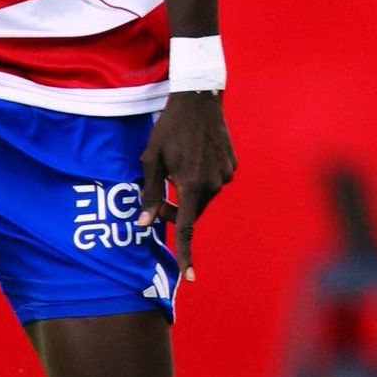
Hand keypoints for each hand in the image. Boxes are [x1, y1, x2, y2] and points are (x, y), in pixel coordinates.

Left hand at [139, 90, 235, 280]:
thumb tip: (144, 223)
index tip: (190, 277)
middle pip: (191, 211)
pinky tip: (190, 157)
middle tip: (158, 197)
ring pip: (202, 197)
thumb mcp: (151, 160)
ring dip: (187, 192)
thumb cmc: (168, 129)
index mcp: (191, 185)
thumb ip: (150, 193)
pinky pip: (212, 182)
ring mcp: (226, 175)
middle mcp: (213, 184)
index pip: (186, 227)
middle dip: (174, 210)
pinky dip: (199, 179)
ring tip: (175, 166)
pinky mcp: (232, 166)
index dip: (186, 253)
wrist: (199, 100)